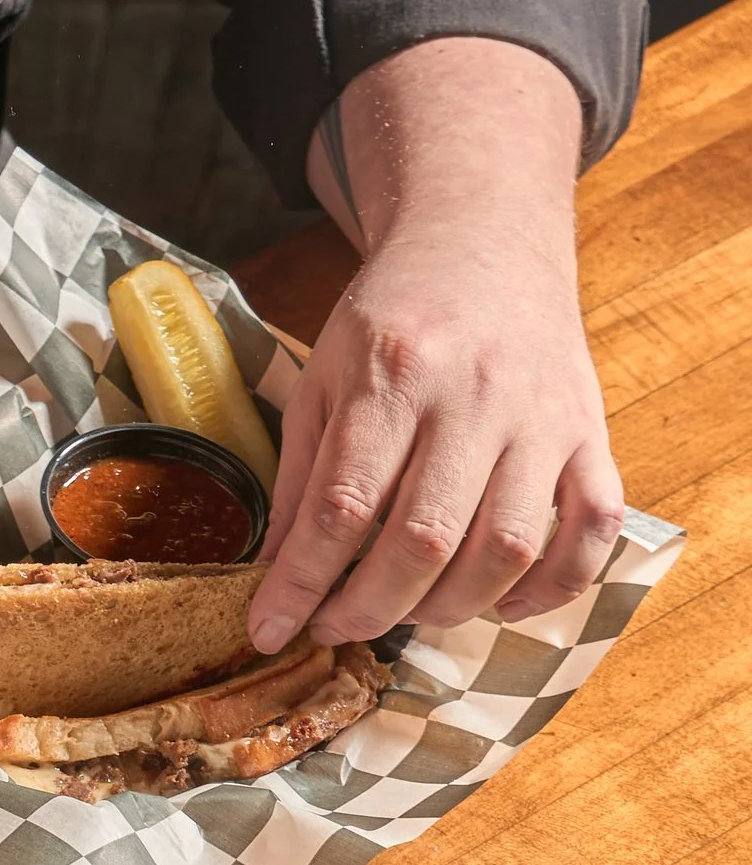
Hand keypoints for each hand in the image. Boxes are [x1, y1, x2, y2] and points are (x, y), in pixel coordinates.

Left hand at [251, 231, 621, 653]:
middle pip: (426, 540)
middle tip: (336, 624)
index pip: (343, 507)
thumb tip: (278, 578)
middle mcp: (476, 395)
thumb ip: (301, 479)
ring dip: (450, 607)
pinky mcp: (590, 431)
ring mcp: (543, 416)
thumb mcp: (324, 379)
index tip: (272, 629)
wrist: (485, 235)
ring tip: (408, 609)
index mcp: (395, 373)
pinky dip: (553, 584)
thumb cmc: (395, 317)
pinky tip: (503, 601)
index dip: (302, 585)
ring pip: (507, 548)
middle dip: (370, 608)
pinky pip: (593, 528)